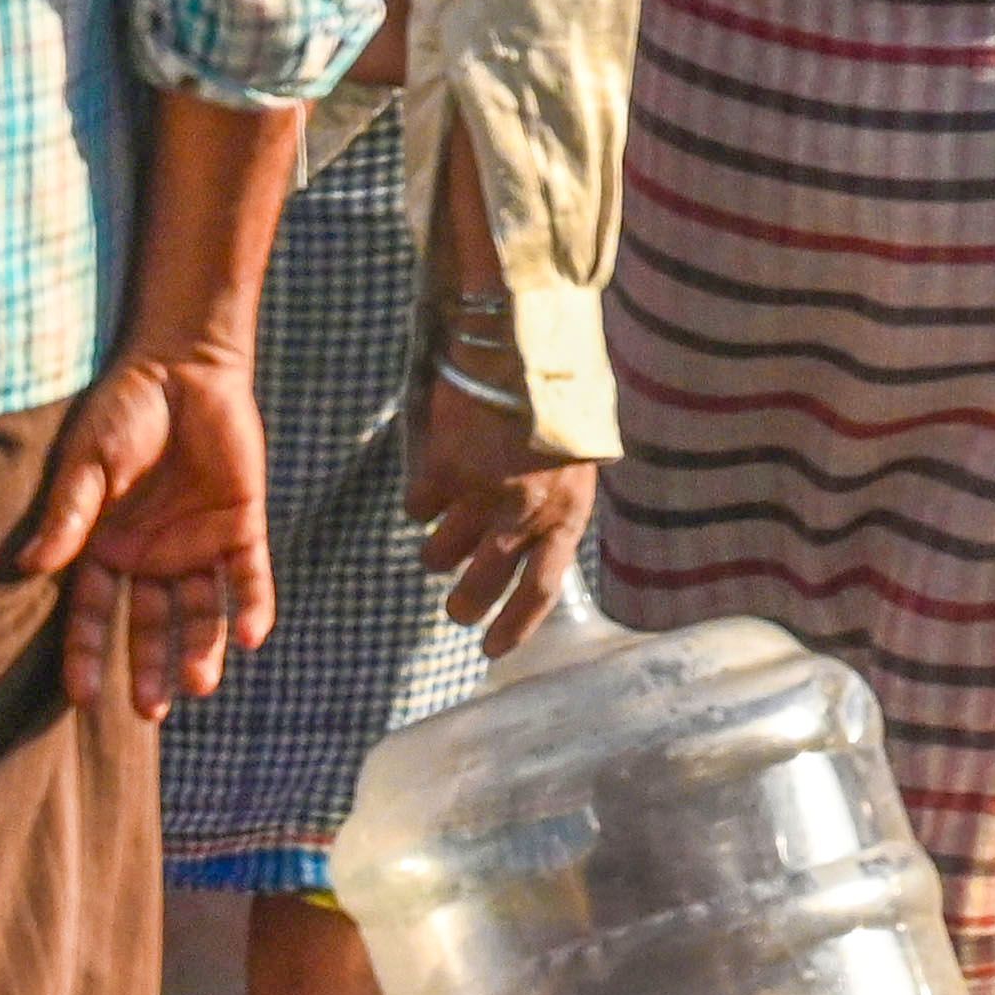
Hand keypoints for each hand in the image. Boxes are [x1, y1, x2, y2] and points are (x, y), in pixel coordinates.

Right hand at [33, 354, 277, 715]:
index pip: (94, 612)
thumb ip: (71, 513)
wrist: (185, 367)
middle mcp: (150, 556)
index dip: (87, 653)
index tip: (84, 697)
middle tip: (150, 711)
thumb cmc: (124, 411)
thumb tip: (33, 566)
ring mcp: (197, 544)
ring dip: (201, 648)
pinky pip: (248, 575)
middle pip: (148, 625)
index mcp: (105, 547)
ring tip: (199, 685)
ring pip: (200, 611)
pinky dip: (252, 605)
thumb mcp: (89, 462)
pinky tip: (252, 636)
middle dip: (149, 668)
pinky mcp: (241, 525)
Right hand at [405, 361, 594, 652]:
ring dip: (436, 552)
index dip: (514, 626)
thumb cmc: (560, 399)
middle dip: (463, 605)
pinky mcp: (444, 469)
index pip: (540, 590)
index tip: (492, 649)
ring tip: (439, 539)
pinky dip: (418, 504)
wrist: (528, 345)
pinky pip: (417, 507)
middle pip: (481, 586)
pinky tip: (429, 486)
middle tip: (455, 608)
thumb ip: (556, 502)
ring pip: (439, 553)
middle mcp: (524, 515)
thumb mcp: (577, 459)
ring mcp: (480, 494)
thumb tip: (535, 537)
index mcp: (566, 513)